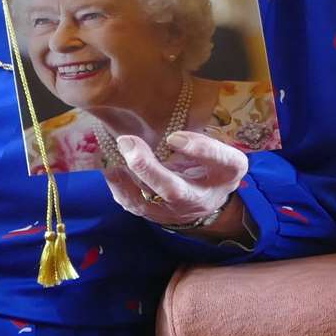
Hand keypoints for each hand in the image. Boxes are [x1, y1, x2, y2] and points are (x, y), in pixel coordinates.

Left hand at [104, 131, 247, 226]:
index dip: (200, 149)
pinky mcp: (154, 215)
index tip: (175, 137)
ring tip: (110, 152)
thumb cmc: (211, 163)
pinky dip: (117, 183)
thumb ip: (203, 135)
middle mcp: (201, 196)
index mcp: (227, 173)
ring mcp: (176, 210)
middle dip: (148, 168)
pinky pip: (131, 202)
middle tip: (127, 142)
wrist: (204, 201)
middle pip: (174, 190)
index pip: (222, 161)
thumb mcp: (220, 147)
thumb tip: (170, 121)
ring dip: (125, 176)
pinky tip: (108, 165)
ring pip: (148, 199)